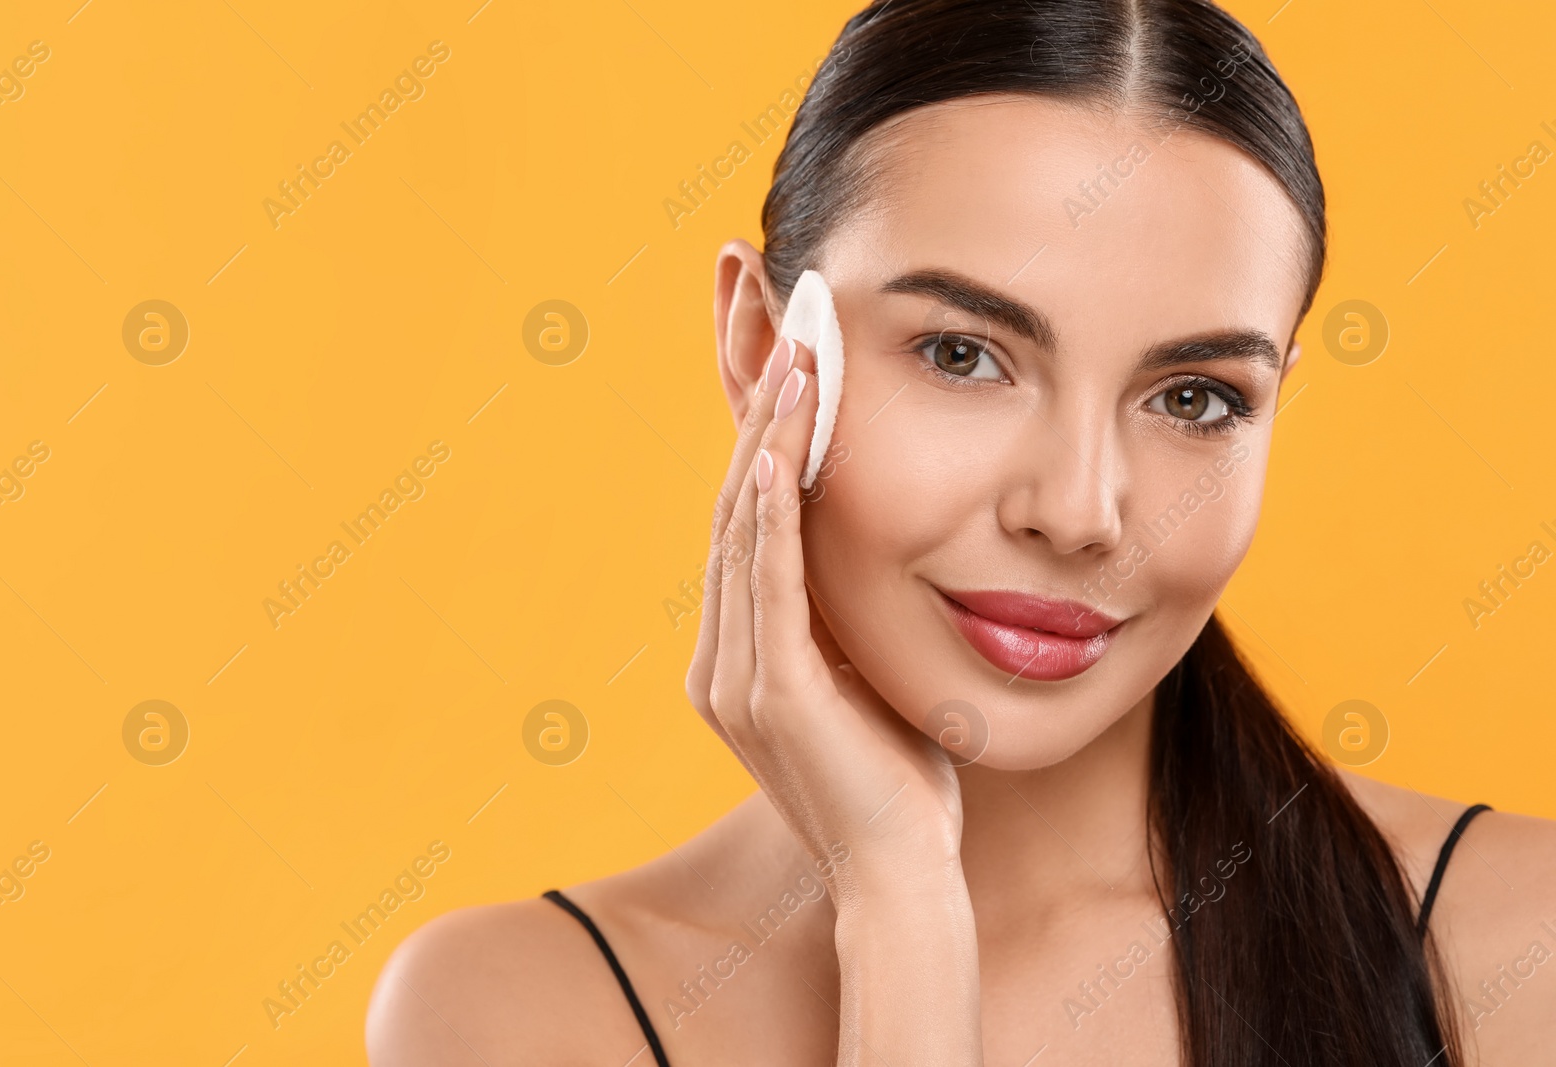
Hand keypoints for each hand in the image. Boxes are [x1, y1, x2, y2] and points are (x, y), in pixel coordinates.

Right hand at [684, 335, 965, 894]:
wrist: (902, 874)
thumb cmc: (898, 778)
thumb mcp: (858, 680)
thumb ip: (836, 623)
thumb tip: (859, 553)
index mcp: (733, 661)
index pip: (743, 531)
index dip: (763, 445)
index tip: (793, 368)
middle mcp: (718, 665)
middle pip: (732, 514)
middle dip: (760, 419)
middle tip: (790, 334)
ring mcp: (735, 681)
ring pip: (744, 533)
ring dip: (770, 442)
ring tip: (798, 361)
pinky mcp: (772, 695)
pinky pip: (768, 581)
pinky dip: (777, 508)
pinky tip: (793, 446)